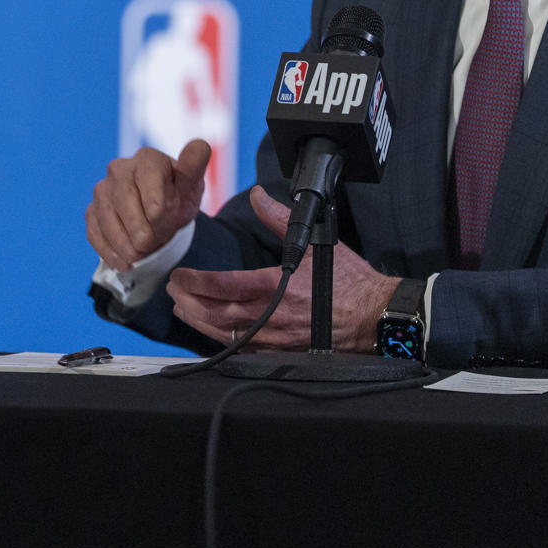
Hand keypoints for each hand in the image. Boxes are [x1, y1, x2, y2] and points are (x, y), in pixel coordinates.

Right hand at [86, 139, 211, 271]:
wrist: (161, 216)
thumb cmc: (177, 196)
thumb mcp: (191, 185)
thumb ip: (194, 166)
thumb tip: (201, 145)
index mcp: (147, 158)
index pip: (147, 179)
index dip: (155, 204)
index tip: (163, 220)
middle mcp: (119, 169)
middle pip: (123, 198)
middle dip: (137, 227)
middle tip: (150, 245)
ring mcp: (102, 190)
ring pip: (106, 216)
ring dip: (122, 242)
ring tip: (138, 256)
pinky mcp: (92, 211)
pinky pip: (94, 231)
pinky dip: (108, 250)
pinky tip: (123, 262)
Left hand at [165, 186, 398, 352]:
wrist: (374, 315)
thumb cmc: (349, 281)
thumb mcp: (314, 242)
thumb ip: (280, 218)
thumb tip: (258, 196)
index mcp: (276, 286)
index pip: (224, 286)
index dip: (196, 282)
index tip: (179, 276)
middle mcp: (272, 316)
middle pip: (217, 314)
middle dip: (189, 302)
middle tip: (173, 292)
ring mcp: (276, 338)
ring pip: (225, 335)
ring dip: (199, 323)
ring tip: (182, 310)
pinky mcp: (282, 351)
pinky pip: (243, 350)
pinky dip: (221, 341)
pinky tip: (211, 332)